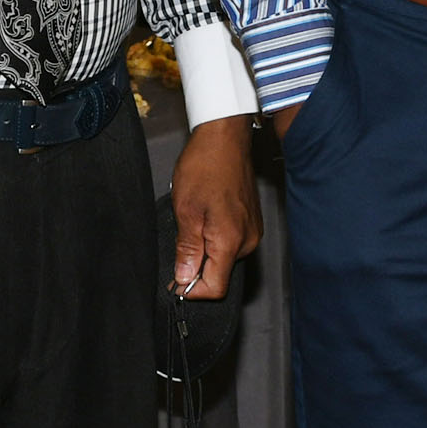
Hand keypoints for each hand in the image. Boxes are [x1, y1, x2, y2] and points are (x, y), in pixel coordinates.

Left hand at [171, 115, 259, 299]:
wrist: (225, 137)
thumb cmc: (205, 165)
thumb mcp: (185, 210)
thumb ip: (187, 249)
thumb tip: (184, 278)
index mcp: (231, 241)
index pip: (215, 288)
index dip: (191, 289)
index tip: (174, 281)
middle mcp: (247, 240)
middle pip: (219, 274)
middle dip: (196, 266)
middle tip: (179, 240)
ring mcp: (252, 230)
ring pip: (224, 258)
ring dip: (204, 250)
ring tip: (193, 221)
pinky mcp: (251, 222)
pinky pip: (230, 243)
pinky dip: (214, 238)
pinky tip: (204, 216)